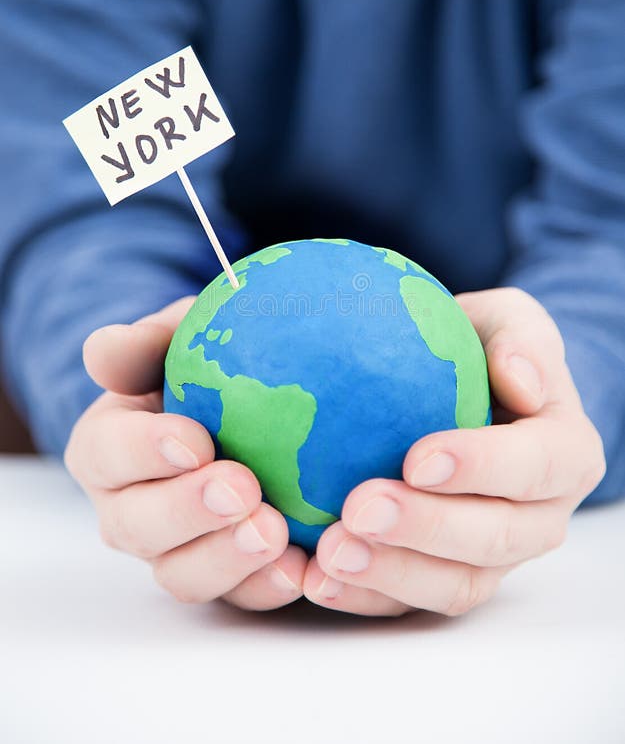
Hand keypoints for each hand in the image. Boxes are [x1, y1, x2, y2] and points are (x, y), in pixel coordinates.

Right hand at [65, 298, 306, 609]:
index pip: (106, 452)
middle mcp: (127, 506)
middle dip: (187, 512)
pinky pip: (236, 596)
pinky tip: (305, 570)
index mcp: (107, 446)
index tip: (196, 440)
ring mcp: (173, 548)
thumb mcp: (177, 336)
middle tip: (242, 489)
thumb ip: (142, 342)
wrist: (245, 406)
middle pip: (137, 526)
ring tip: (274, 534)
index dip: (143, 451)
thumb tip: (103, 352)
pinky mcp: (222, 573)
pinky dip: (268, 587)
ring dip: (226, 559)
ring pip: (181, 573)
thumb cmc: (204, 363)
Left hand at [303, 287, 605, 616]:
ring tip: (328, 554)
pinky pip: (411, 600)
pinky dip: (362, 596)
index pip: (537, 466)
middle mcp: (541, 515)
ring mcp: (495, 555)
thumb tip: (520, 381)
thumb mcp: (507, 320)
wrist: (471, 393)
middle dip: (426, 529)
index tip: (417, 457)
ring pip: (455, 584)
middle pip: (495, 538)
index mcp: (565, 452)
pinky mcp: (447, 574)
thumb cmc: (484, 349)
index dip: (482, 468)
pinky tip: (312, 577)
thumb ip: (519, 338)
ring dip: (391, 574)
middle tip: (358, 509)